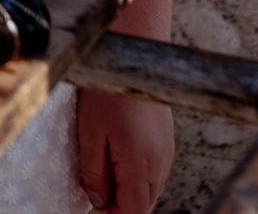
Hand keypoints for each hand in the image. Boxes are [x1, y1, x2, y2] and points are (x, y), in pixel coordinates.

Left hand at [75, 88, 173, 212]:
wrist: (134, 58)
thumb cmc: (109, 90)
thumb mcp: (90, 132)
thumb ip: (94, 171)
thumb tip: (98, 200)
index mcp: (140, 162)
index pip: (133, 209)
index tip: (95, 207)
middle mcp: (160, 161)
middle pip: (146, 203)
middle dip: (123, 205)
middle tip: (97, 193)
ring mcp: (167, 150)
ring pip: (153, 188)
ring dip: (132, 190)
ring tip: (106, 174)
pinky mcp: (167, 139)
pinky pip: (156, 170)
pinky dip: (139, 175)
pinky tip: (121, 159)